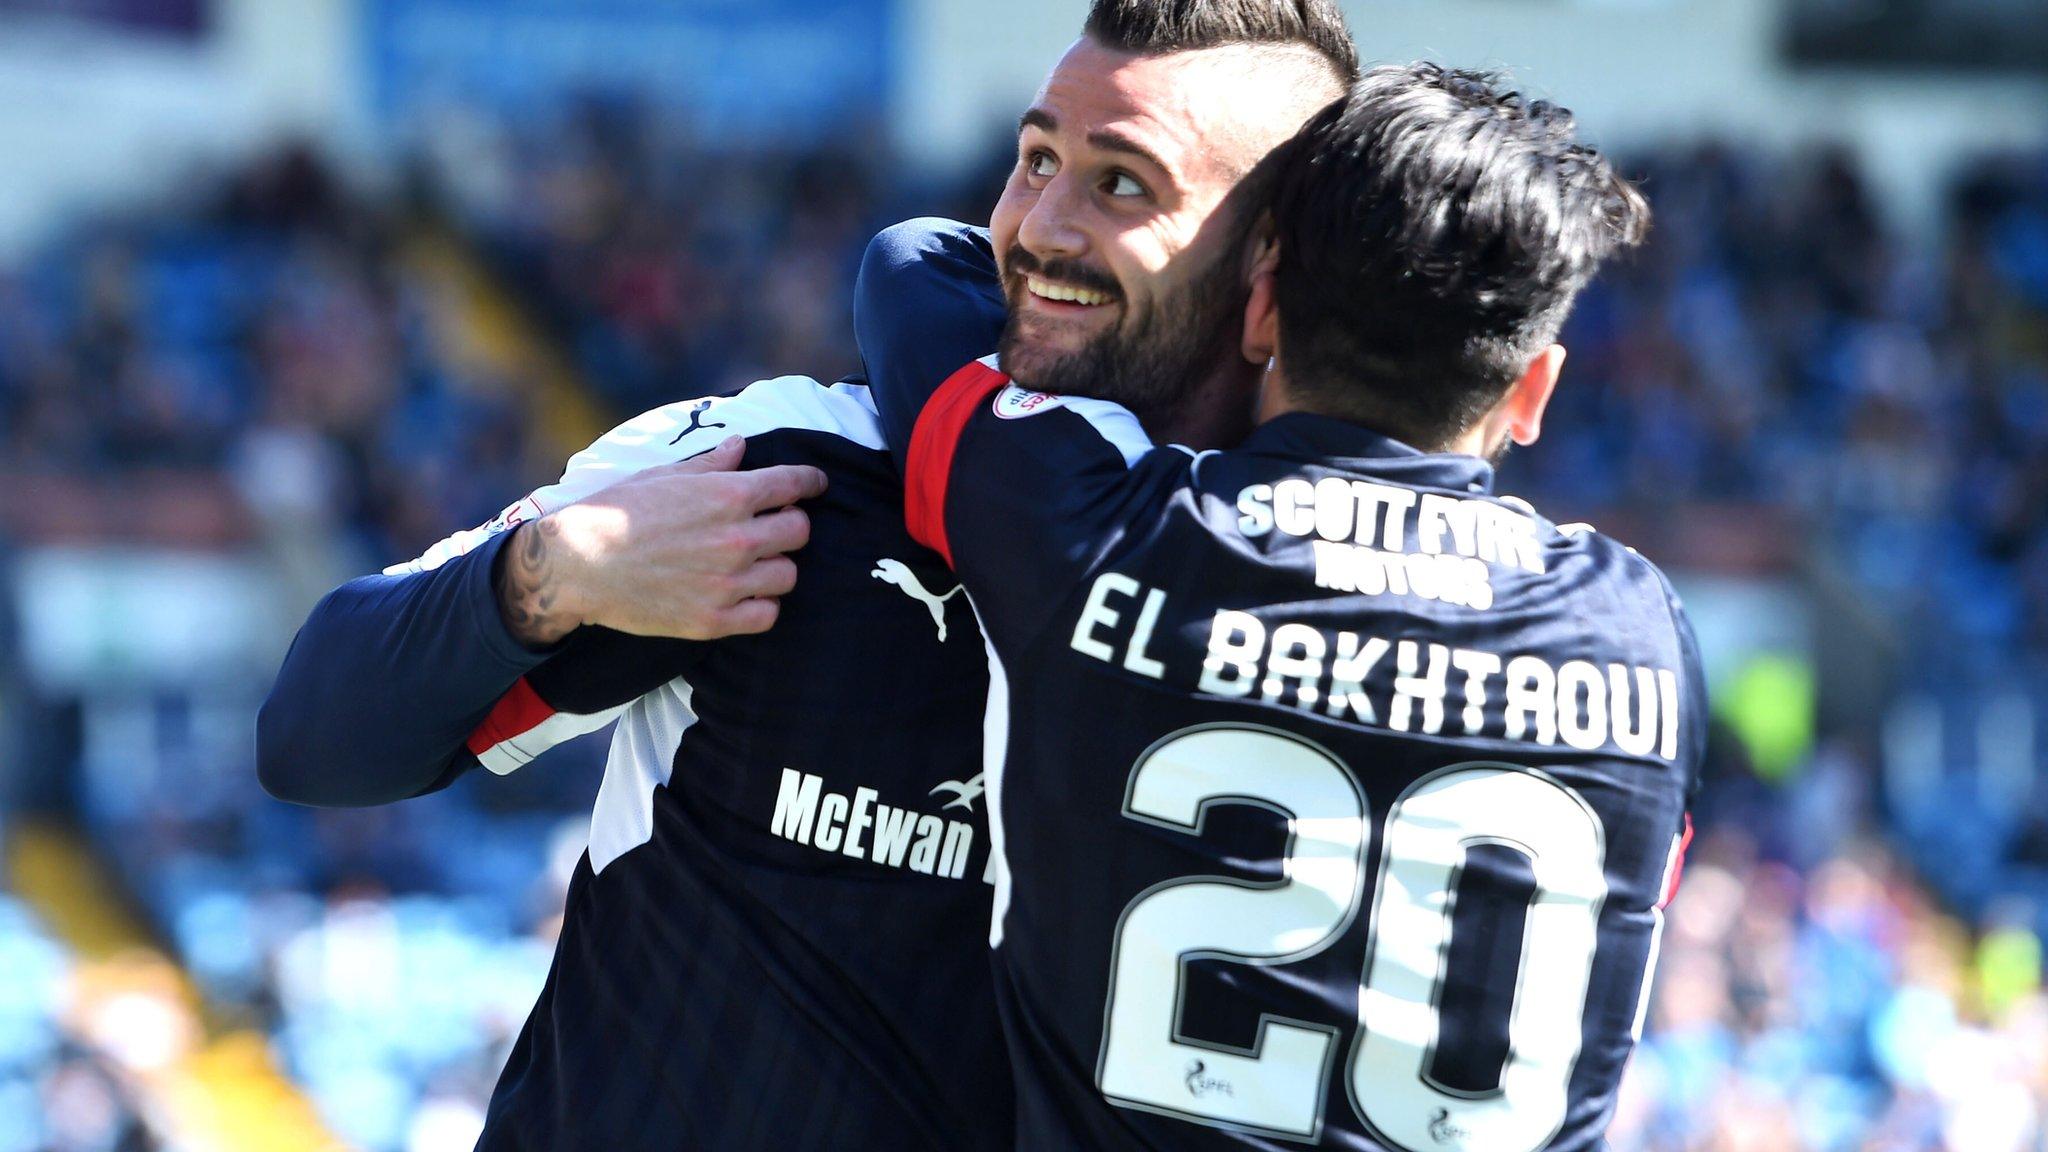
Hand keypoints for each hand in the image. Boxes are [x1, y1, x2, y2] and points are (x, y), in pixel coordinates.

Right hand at [496, 436, 828, 645]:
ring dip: (776, 566)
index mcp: (727, 495)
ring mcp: (727, 583)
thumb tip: (741, 446)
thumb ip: (712, 464)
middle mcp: (736, 539)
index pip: (794, 484)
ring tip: (755, 563)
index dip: (811, 482)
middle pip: (799, 531)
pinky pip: (768, 615)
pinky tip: (746, 595)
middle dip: (790, 524)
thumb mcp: (664, 476)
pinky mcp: (714, 620)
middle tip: (773, 526)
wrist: (577, 565)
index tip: (815, 484)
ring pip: (788, 575)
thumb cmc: (616, 513)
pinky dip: (763, 604)